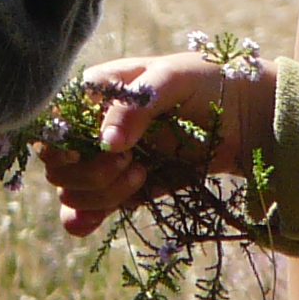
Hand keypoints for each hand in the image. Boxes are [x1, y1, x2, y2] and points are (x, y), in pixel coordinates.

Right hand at [34, 49, 274, 237]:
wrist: (246, 114)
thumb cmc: (207, 80)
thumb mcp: (172, 78)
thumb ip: (136, 104)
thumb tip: (107, 142)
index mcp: (95, 92)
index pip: (52, 123)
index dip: (57, 144)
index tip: (79, 153)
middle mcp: (93, 128)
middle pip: (58, 165)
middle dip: (89, 172)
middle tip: (130, 161)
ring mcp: (107, 161)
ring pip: (72, 191)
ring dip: (101, 193)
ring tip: (142, 175)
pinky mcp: (125, 188)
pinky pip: (88, 212)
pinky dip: (85, 219)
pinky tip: (96, 221)